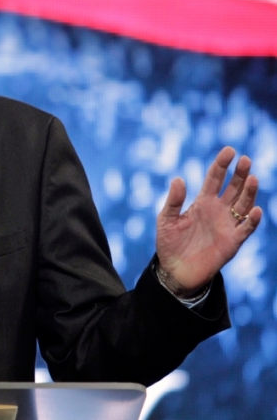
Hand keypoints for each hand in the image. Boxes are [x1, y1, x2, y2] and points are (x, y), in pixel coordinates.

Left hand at [155, 146, 260, 296]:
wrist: (175, 270)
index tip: (229, 150)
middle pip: (233, 188)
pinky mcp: (233, 242)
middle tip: (245, 160)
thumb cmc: (169, 243)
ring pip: (243, 204)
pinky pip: (246, 229)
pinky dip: (251, 220)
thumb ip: (173, 201)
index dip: (222, 164)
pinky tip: (254, 209)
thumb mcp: (166, 220)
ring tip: (252, 178)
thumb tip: (178, 179)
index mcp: (202, 202)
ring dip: (249, 192)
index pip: (215, 178)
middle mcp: (218, 210)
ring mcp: (227, 225)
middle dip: (240, 174)